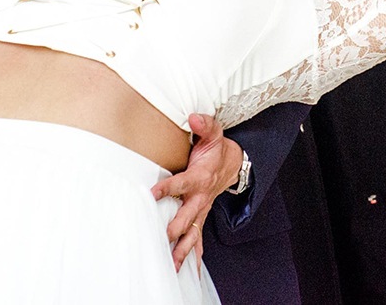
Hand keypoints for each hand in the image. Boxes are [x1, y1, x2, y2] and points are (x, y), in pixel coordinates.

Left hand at [151, 113, 242, 273]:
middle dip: (175, 228)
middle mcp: (200, 197)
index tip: (151, 194)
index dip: (167, 188)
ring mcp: (201, 210)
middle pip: (187, 216)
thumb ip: (204, 125)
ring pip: (192, 233)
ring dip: (182, 249)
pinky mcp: (201, 216)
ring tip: (171, 265)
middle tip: (161, 237)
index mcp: (199, 177)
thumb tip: (193, 116)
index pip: (181, 183)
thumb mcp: (214, 133)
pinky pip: (198, 239)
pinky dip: (193, 256)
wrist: (234, 164)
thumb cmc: (217, 150)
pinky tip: (185, 270)